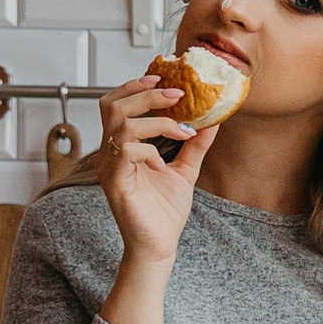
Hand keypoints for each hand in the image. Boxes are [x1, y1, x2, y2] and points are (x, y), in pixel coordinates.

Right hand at [96, 73, 217, 266]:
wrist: (160, 246)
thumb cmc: (164, 212)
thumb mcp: (185, 170)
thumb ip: (194, 145)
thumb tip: (212, 120)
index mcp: (121, 146)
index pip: (117, 103)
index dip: (136, 86)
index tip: (164, 78)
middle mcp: (110, 154)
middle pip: (113, 106)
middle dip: (145, 93)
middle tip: (176, 94)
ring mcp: (110, 168)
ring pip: (121, 125)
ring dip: (155, 121)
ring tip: (181, 129)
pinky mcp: (116, 184)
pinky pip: (126, 153)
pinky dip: (149, 151)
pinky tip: (163, 163)